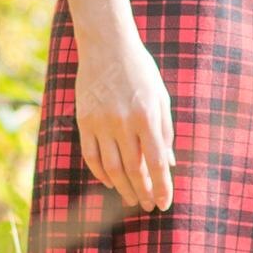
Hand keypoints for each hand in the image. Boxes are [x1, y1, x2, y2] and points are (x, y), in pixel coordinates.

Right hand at [75, 32, 175, 210]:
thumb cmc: (140, 71)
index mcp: (146, 116)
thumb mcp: (161, 98)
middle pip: (133, 169)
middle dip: (144, 192)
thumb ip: (165, 132)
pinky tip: (110, 183)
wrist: (106, 46)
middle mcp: (123, 122)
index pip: (156, 162)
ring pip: (111, 167)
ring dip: (123, 188)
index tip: (165, 204)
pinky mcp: (83, 121)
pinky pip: (91, 156)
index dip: (162, 187)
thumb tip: (169, 164)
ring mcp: (100, 123)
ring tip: (133, 199)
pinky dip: (101, 173)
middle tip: (149, 207)